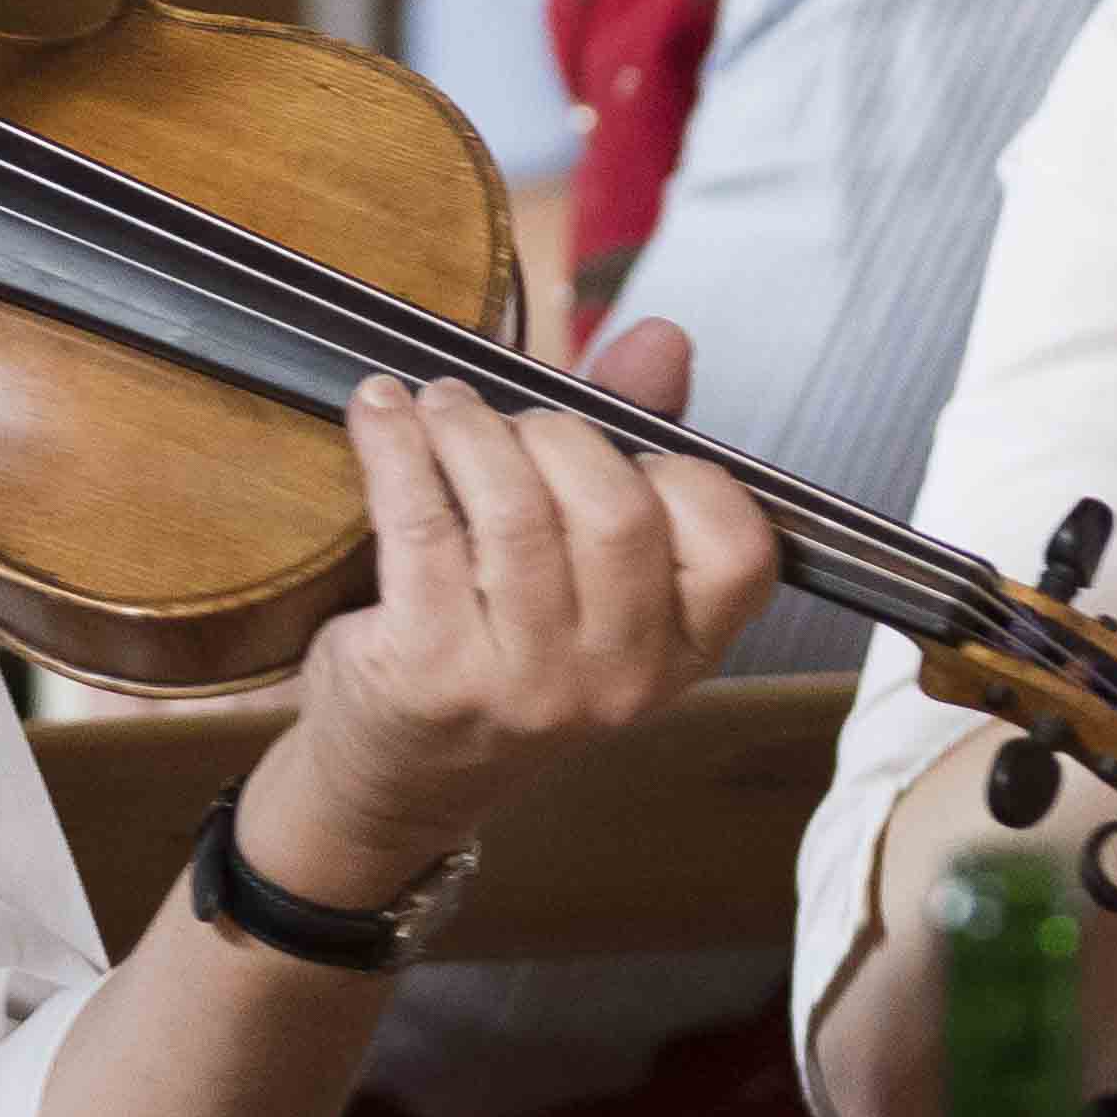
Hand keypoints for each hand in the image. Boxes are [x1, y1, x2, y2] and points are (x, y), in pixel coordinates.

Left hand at [255, 317, 787, 900]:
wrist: (399, 779)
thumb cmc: (504, 650)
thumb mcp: (588, 569)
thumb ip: (634, 444)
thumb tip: (663, 338)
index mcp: (684, 652)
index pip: (738, 546)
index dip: (680, 474)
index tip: (620, 450)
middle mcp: (618, 681)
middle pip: (616, 509)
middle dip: (556, 433)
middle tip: (507, 420)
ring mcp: (526, 686)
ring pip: (516, 510)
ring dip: (468, 427)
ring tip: (440, 405)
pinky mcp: (430, 672)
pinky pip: (420, 523)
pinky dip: (396, 446)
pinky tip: (379, 413)